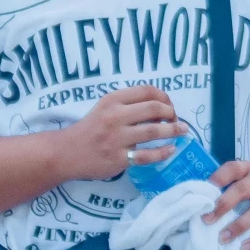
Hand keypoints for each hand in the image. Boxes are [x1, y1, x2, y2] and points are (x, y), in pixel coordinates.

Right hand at [58, 85, 181, 178]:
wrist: (67, 152)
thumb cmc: (90, 129)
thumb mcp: (105, 108)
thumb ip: (128, 105)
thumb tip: (161, 107)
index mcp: (113, 100)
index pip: (147, 91)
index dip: (165, 97)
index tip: (169, 106)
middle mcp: (115, 116)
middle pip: (154, 108)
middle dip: (172, 113)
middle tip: (177, 120)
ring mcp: (117, 138)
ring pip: (154, 131)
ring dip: (173, 130)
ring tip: (183, 131)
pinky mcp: (119, 158)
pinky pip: (147, 155)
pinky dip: (163, 152)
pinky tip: (171, 149)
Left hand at [204, 159, 249, 249]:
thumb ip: (230, 183)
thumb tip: (201, 201)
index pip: (233, 168)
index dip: (218, 177)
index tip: (204, 190)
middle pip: (241, 190)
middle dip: (223, 205)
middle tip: (206, 219)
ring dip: (237, 227)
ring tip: (221, 239)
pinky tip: (244, 248)